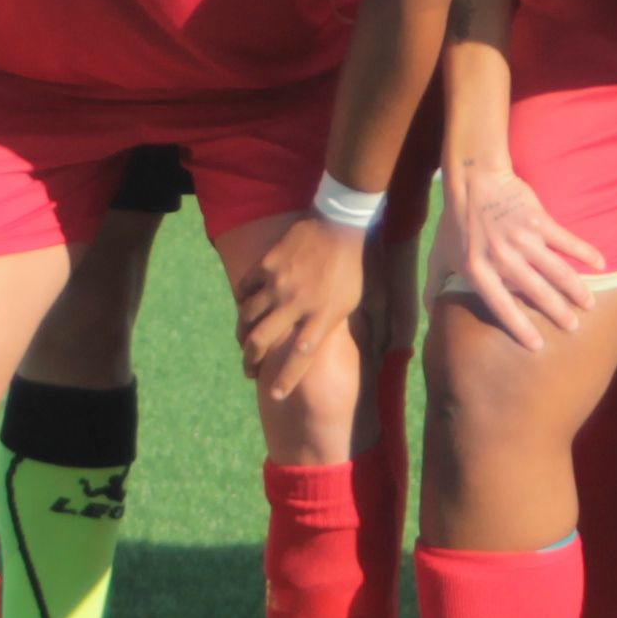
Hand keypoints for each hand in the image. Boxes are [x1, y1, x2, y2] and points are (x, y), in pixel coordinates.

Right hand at [234, 221, 365, 396]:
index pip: (301, 357)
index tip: (275, 395)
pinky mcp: (267, 265)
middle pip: (261, 341)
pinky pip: (244, 289)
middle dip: (251, 361)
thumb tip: (374, 351)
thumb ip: (360, 326)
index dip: (286, 379)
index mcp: (323, 315)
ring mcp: (279, 283)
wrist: (343, 222)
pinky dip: (242, 301)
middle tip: (250, 370)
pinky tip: (245, 307)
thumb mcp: (366, 298)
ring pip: (247, 317)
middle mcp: (297, 303)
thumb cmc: (358, 264)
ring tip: (244, 342)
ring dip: (242, 334)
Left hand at [446, 164, 606, 345]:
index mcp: (478, 270)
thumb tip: (429, 315)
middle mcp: (503, 257)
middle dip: (557, 312)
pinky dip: (585, 252)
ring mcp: (523, 238)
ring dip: (575, 288)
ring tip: (589, 304)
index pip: (502, 306)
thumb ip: (432, 287)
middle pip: (536, 291)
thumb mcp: (437, 257)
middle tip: (572, 327)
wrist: (473, 180)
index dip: (520, 327)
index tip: (538, 346)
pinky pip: (566, 240)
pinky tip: (601, 264)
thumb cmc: (454, 222)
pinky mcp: (539, 220)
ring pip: (556, 269)